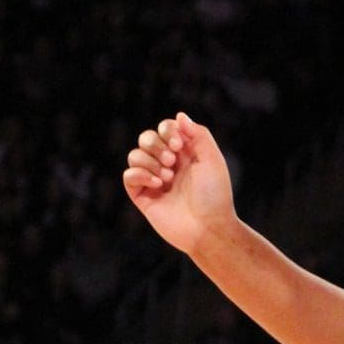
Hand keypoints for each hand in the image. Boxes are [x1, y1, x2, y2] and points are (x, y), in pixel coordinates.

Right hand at [124, 112, 234, 256]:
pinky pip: (129, 176)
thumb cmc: (214, 194)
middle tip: (172, 162)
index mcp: (184, 153)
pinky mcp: (143, 197)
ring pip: (134, 155)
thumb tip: (178, 116)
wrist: (208, 227)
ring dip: (149, 162)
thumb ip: (198, 134)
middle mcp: (167, 164)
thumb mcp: (212, 159)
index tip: (179, 145)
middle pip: (146, 138)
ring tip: (167, 178)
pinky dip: (140, 175)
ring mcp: (154, 180)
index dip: (167, 131)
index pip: (165, 128)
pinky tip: (158, 185)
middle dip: (156, 145)